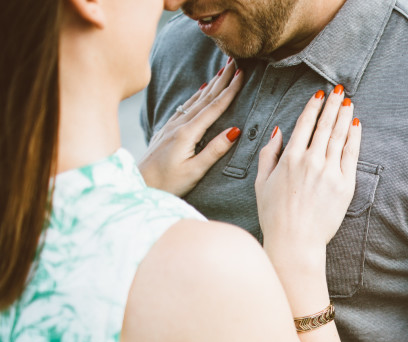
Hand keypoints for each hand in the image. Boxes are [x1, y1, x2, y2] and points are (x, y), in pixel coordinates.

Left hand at [138, 58, 244, 195]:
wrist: (137, 184)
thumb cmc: (167, 183)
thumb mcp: (195, 170)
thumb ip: (214, 150)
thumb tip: (234, 130)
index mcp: (188, 133)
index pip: (214, 107)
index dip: (229, 91)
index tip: (241, 75)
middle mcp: (179, 124)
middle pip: (205, 98)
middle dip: (221, 80)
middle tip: (235, 62)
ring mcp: (171, 125)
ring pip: (195, 100)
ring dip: (211, 85)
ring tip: (222, 71)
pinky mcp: (167, 130)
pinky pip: (186, 107)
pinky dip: (197, 96)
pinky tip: (201, 91)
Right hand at [255, 85, 360, 266]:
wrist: (295, 241)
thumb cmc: (275, 215)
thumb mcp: (262, 182)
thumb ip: (269, 154)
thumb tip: (278, 131)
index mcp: (290, 158)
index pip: (304, 124)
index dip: (313, 107)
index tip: (319, 95)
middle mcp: (311, 161)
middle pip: (325, 126)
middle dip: (332, 105)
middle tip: (338, 90)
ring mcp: (330, 173)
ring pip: (339, 137)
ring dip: (344, 117)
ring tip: (348, 103)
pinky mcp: (345, 186)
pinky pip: (351, 155)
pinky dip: (354, 138)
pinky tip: (356, 125)